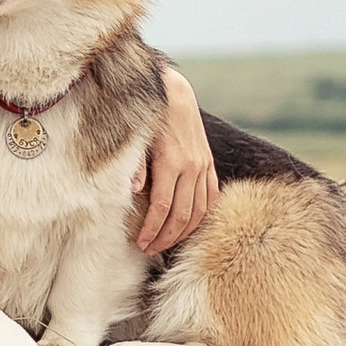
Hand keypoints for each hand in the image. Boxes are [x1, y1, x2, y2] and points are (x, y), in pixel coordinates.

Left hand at [134, 66, 218, 254]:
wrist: (175, 95)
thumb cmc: (149, 119)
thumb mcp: (137, 140)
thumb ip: (136, 167)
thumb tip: (134, 192)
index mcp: (171, 162)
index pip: (162, 208)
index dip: (151, 230)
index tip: (141, 243)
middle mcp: (191, 167)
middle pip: (181, 215)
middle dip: (164, 237)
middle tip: (150, 250)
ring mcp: (203, 166)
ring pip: (198, 211)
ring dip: (183, 232)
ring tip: (165, 244)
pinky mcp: (209, 164)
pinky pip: (211, 198)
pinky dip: (202, 217)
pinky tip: (190, 227)